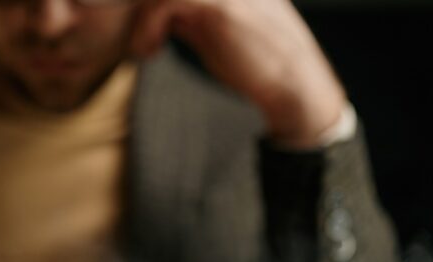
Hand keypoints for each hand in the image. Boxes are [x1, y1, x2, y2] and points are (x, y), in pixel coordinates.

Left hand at [131, 0, 346, 146]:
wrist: (292, 82)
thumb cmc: (253, 60)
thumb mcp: (213, 30)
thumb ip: (189, 15)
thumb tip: (156, 13)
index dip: (147, 7)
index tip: (142, 33)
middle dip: (141, 9)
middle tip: (140, 41)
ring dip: (141, 18)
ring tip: (144, 48)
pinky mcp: (221, 4)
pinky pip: (167, 1)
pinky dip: (148, 26)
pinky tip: (151, 51)